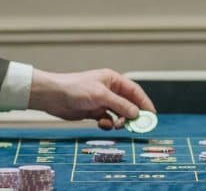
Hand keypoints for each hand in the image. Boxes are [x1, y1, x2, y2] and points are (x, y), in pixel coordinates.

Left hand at [28, 69, 156, 129]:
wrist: (54, 96)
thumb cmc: (76, 89)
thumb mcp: (101, 96)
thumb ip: (120, 104)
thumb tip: (136, 113)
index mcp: (113, 80)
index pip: (134, 91)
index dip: (145, 102)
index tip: (152, 115)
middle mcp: (109, 90)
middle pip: (128, 104)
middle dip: (131, 115)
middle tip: (134, 126)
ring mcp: (101, 101)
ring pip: (118, 114)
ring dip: (120, 121)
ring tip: (116, 125)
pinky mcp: (94, 112)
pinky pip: (108, 120)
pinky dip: (108, 124)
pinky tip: (102, 124)